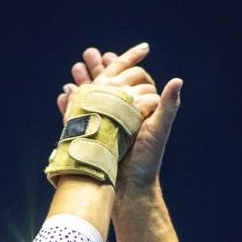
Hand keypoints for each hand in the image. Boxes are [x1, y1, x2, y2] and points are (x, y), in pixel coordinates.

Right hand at [61, 46, 182, 193]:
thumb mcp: (158, 129)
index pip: (129, 80)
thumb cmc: (147, 160)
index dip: (122, 65)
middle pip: (108, 85)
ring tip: (75, 69)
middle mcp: (121, 116)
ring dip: (83, 82)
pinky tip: (64, 94)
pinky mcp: (91, 138)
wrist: (128, 188)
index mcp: (138, 110)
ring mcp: (104, 126)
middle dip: (97, 69)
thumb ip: (166, 105)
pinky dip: (71, 105)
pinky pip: (79, 117)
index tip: (110, 53)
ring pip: (92, 98)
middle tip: (88, 53)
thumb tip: (177, 80)